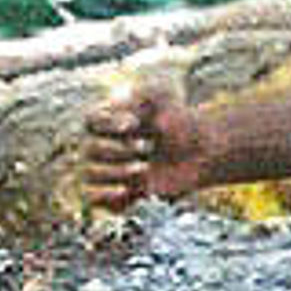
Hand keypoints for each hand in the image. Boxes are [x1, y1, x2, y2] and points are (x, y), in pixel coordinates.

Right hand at [82, 78, 212, 212]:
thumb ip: (139, 93)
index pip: (90, 121)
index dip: (106, 124)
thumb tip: (115, 106)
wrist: (201, 153)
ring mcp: (108, 171)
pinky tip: (130, 190)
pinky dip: (109, 195)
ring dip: (116, 172)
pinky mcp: (115, 194)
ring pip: (89, 174)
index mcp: (110, 121)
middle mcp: (104, 145)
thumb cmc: (181, 122)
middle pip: (89, 149)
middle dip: (117, 150)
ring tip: (145, 168)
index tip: (133, 124)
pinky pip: (93, 198)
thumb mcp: (164, 97)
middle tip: (149, 148)